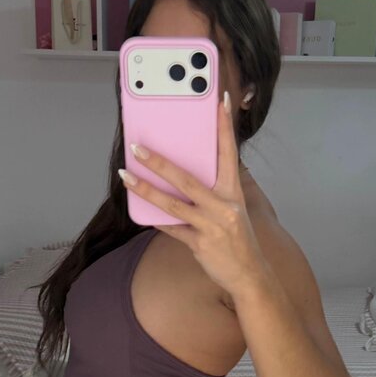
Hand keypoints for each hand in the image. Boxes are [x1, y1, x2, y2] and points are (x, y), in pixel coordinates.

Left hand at [118, 91, 269, 297]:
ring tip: (126, 175)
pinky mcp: (200, 244)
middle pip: (187, 178)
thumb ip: (214, 192)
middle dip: (160, 162)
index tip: (221, 101)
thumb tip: (185, 174)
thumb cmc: (238, 240)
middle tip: (137, 146)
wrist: (249, 275)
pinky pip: (172, 229)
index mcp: (234, 192)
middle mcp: (224, 206)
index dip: (225, 126)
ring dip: (146, 189)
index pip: (229, 152)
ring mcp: (211, 226)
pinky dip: (156, 220)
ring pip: (173, 204)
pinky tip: (140, 211)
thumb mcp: (233, 210)